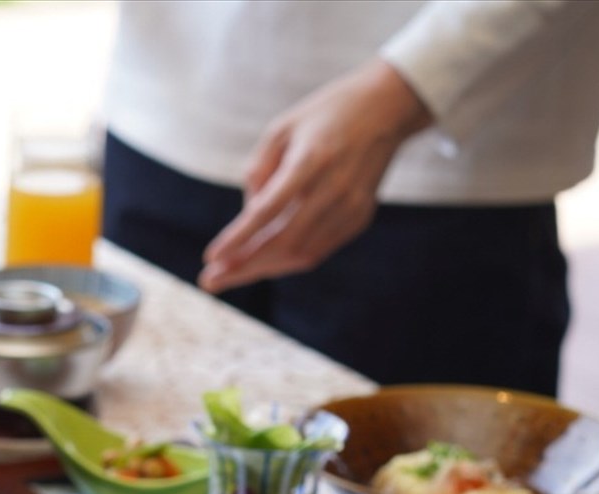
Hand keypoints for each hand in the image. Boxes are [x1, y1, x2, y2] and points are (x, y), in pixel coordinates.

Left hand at [199, 60, 433, 292]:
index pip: (268, 210)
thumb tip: (248, 216)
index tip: (211, 258)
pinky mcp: (360, 217)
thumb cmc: (325, 115)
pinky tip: (262, 263)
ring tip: (229, 275)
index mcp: (311, 160)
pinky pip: (319, 249)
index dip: (238, 238)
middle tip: (211, 281)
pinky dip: (288, 260)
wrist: (388, 107)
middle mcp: (334, 188)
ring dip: (263, 268)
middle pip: (283, 241)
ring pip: (301, 253)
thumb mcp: (282, 128)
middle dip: (244, 266)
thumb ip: (259, 171)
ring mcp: (352, 206)